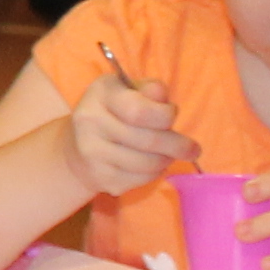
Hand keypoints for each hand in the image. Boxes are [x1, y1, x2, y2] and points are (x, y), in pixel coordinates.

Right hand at [66, 68, 193, 193]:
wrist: (77, 147)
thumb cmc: (114, 112)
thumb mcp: (130, 91)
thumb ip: (149, 90)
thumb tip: (160, 95)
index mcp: (101, 94)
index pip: (140, 111)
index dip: (165, 116)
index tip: (173, 116)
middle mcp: (90, 122)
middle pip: (148, 141)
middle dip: (177, 145)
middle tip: (192, 149)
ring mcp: (91, 153)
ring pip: (148, 163)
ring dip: (166, 160)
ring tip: (168, 154)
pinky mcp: (100, 177)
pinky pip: (140, 179)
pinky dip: (153, 174)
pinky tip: (150, 165)